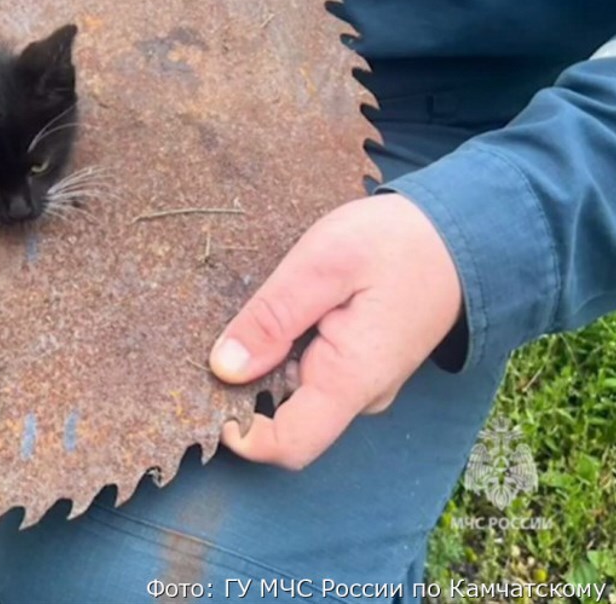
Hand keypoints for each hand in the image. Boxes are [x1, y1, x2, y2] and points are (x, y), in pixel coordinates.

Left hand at [209, 193, 462, 468]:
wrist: (467, 232)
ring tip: (256, 312)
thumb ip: (273, 317)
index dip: (240, 432)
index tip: (209, 387)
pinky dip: (284, 352)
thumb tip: (223, 368)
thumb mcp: (324, 264)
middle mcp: (358, 395)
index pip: (288, 446)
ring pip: (295, 395)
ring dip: (264, 365)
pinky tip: (280, 313)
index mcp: (350, 380)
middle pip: (284, 421)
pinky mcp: (360, 365)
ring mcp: (361, 383)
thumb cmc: (397, 243)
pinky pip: (311, 374)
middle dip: (244, 388)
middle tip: (224, 330)